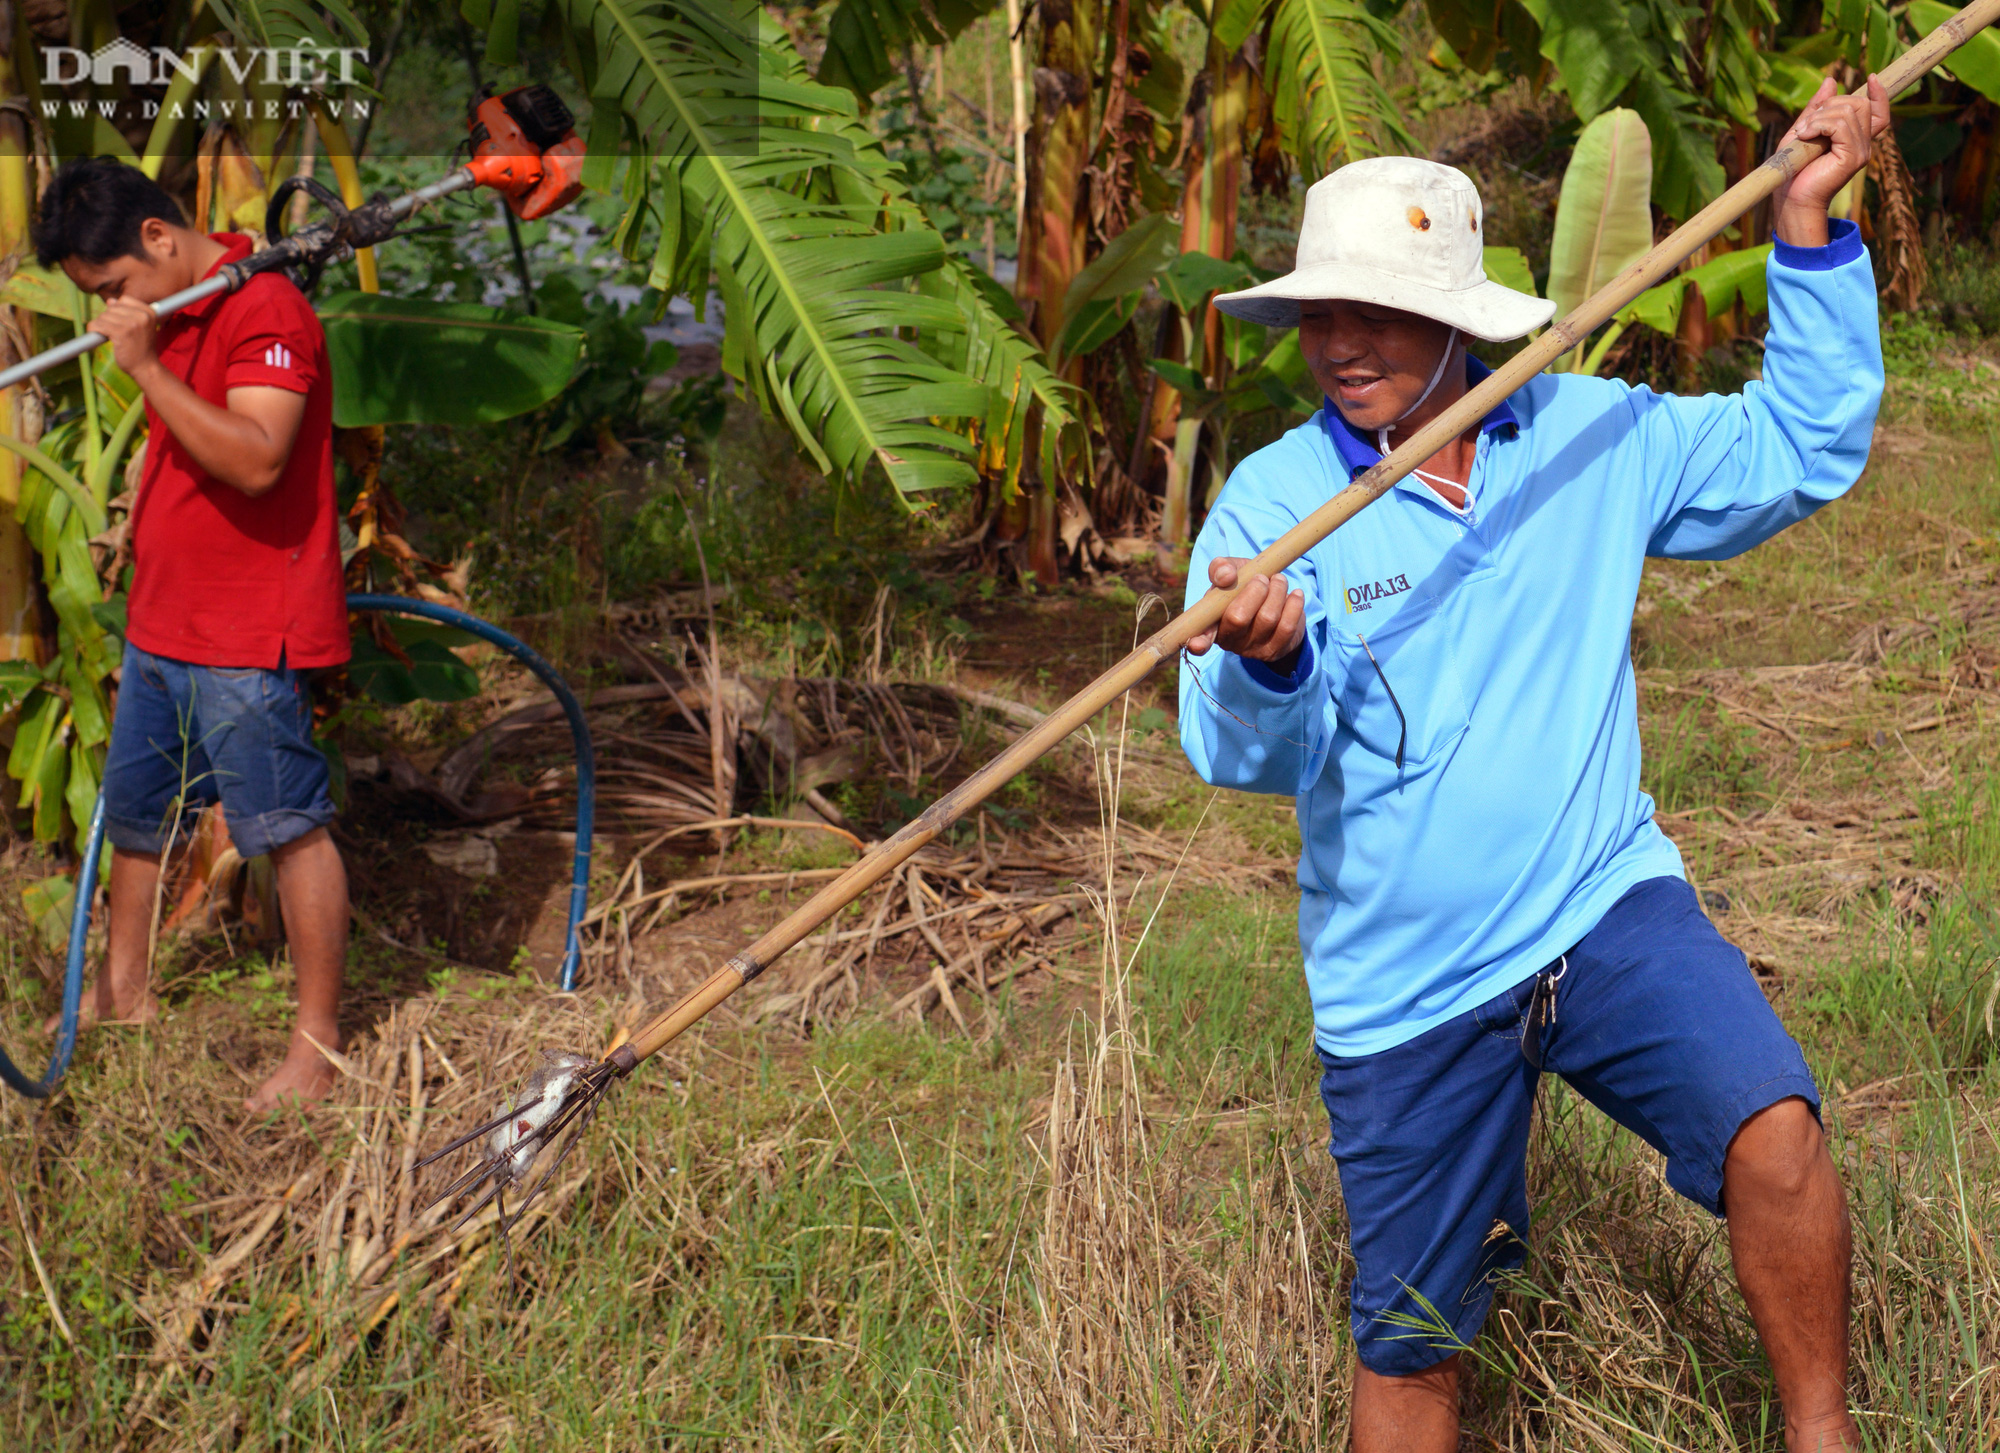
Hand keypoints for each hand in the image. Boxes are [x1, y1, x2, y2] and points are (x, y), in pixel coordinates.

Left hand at [92, 297, 159, 376]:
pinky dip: (94, 329)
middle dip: (109, 319)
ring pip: (103, 316)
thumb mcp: (140, 327)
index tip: (121, 323)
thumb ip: (127, 312)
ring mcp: (132, 324)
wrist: (146, 368)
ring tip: (110, 337)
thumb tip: (110, 301)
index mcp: (149, 312)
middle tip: (115, 333)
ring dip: (101, 326)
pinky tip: (99, 336)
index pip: (124, 300)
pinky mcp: (121, 333)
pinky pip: (98, 325)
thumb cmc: (141, 348)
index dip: (118, 310)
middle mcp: (142, 316)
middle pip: (112, 308)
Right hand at [1186, 556, 1306, 667]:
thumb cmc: (1244, 587)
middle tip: (1262, 578)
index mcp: (1211, 623)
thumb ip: (1220, 568)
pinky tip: (1295, 595)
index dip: (1198, 641)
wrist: (1275, 605)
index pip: (1200, 638)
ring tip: (1279, 580)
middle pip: (1238, 617)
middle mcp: (1229, 641)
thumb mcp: (1231, 573)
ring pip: (1267, 618)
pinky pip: (1288, 626)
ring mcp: (1252, 649)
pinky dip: (1294, 604)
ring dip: (1277, 591)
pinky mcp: (1275, 650)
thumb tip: (1225, 576)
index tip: (1196, 644)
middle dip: (1255, 590)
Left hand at [1772, 74, 1888, 247]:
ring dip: (1819, 117)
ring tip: (1802, 134)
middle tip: (1806, 125)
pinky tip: (1805, 135)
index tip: (1872, 77)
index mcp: (1855, 139)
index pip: (1879, 112)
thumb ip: (1817, 108)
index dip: (1879, 94)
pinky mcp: (1853, 157)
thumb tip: (1831, 81)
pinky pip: (1841, 125)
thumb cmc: (1793, 169)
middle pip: (1859, 104)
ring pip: (1848, 112)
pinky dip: (1819, 124)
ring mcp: (1861, 151)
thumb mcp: (1803, 130)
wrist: (1790, 199)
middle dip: (1829, 105)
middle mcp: (1863, 144)